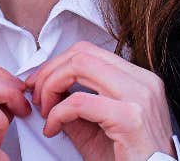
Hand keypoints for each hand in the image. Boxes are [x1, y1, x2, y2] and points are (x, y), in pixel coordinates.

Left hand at [26, 41, 175, 160]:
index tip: (41, 81)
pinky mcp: (129, 117)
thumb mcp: (99, 128)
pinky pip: (79, 102)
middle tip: (36, 94)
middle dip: (49, 72)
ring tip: (45, 110)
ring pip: (79, 67)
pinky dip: (58, 113)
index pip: (90, 52)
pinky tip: (53, 127)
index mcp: (140, 80)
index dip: (58, 64)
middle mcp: (143, 82)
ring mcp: (139, 97)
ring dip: (51, 86)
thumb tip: (48, 89)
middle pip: (82, 54)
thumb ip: (76, 105)